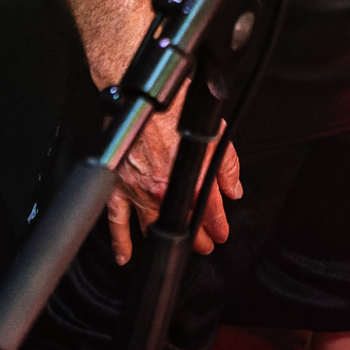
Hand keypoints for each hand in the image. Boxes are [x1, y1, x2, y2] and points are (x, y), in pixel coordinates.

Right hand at [96, 8, 241, 263]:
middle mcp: (164, 190)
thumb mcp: (216, 130)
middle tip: (205, 246)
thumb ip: (226, 165)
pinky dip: (120, 241)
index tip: (221, 234)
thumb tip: (233, 190)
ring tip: (179, 249)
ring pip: (153, 228)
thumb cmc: (175, 105)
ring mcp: (138, 191)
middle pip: (184, 225)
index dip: (218, 226)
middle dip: (198, 238)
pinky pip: (116, 220)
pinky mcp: (116, 187)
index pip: (210, 212)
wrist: (139, 93)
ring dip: (167, 241)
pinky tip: (125, 256)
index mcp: (191, 177)